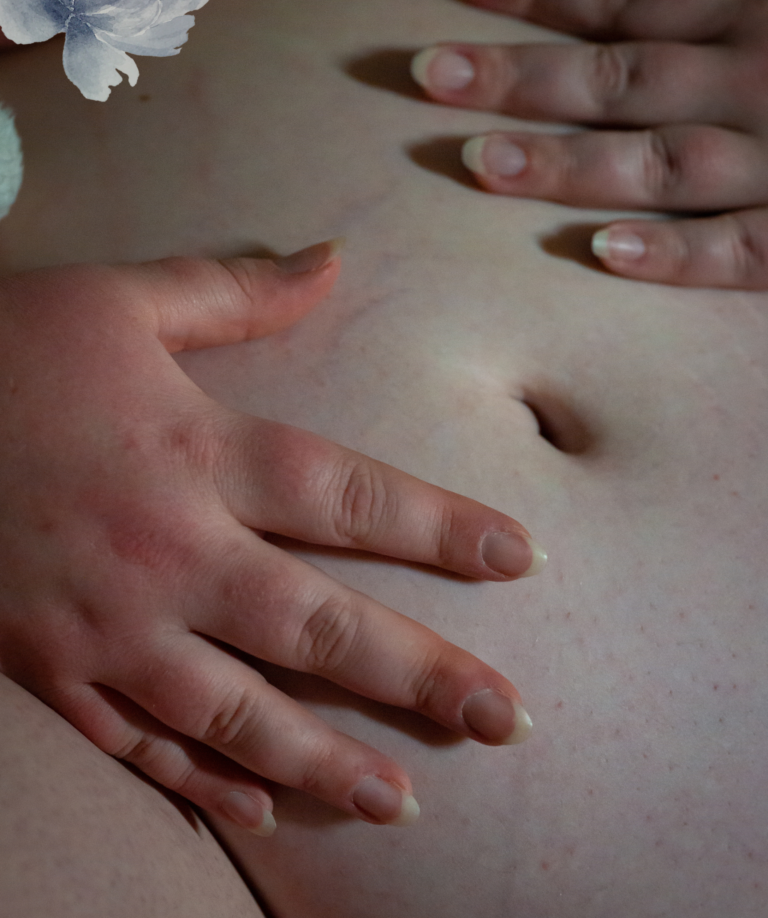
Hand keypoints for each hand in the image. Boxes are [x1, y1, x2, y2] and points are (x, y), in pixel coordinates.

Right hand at [0, 242, 541, 835]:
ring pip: (232, 712)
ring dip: (323, 761)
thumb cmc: (4, 349)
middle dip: (418, 675)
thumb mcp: (119, 300)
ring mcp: (100, 623)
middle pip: (314, 624)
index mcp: (193, 450)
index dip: (441, 527)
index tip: (520, 559)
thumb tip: (333, 259)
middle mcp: (162, 549)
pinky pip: (134, 742)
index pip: (346, 497)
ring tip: (403, 801)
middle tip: (503, 719)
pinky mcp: (43, 668)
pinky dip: (199, 781)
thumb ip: (235, 289)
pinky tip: (261, 812)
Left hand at [410, 0, 767, 288]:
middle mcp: (759, 78)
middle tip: (425, 73)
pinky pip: (742, 249)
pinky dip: (677, 252)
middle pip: (619, 74)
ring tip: (479, 161)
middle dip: (521, 72)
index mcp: (759, 12)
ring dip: (569, 162)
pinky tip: (601, 253)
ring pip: (661, 161)